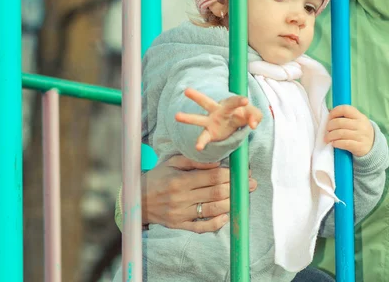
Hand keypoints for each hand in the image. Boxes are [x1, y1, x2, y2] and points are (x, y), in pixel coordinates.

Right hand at [141, 155, 257, 232]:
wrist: (137, 200)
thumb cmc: (158, 177)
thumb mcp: (173, 162)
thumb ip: (194, 162)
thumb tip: (217, 162)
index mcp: (180, 180)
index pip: (211, 177)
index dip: (230, 174)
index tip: (243, 172)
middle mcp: (181, 198)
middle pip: (215, 193)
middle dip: (236, 188)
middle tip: (251, 184)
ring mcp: (181, 214)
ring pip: (211, 210)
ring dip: (231, 204)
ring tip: (244, 197)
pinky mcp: (179, 225)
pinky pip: (200, 227)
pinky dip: (215, 223)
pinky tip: (226, 216)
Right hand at [175, 88, 262, 150]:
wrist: (236, 123)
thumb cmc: (244, 115)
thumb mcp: (253, 114)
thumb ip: (256, 116)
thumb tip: (253, 125)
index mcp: (229, 105)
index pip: (234, 101)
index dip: (239, 101)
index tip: (245, 100)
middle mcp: (217, 111)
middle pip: (206, 102)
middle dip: (197, 97)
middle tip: (187, 91)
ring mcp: (211, 122)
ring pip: (198, 119)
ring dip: (188, 118)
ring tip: (176, 116)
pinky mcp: (210, 133)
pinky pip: (204, 137)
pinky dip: (201, 142)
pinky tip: (198, 147)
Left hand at [325, 105, 374, 157]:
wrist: (373, 147)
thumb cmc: (360, 131)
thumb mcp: (356, 122)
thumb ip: (345, 117)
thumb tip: (329, 111)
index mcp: (360, 116)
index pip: (346, 109)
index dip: (335, 111)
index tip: (329, 116)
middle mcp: (361, 125)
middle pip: (340, 122)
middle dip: (330, 125)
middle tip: (327, 129)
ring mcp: (361, 136)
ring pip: (341, 133)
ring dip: (331, 136)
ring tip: (327, 138)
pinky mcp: (359, 146)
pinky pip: (345, 143)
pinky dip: (336, 143)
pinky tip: (333, 143)